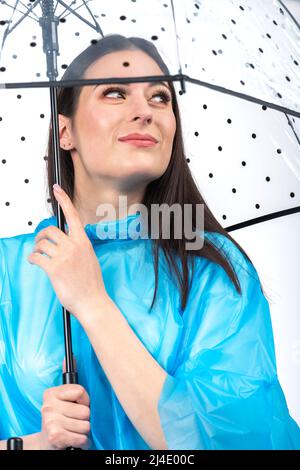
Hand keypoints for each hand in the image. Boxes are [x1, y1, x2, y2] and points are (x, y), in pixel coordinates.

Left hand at [27, 184, 108, 321]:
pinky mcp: (54, 269)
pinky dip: (32, 258)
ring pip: (42, 244)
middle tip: (39, 242)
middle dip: (40, 235)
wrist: (92, 301)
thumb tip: (63, 242)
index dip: (64, 200)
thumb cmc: (91, 283)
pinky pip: (36, 257)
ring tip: (37, 256)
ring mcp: (64, 257)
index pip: (73, 215)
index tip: (57, 189)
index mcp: (84, 242)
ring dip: (36, 249)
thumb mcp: (89, 258)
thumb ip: (78, 247)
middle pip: (50, 230)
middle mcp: (74, 246)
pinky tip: (34, 262)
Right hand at [38, 358, 90, 449]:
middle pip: (85, 410)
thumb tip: (71, 356)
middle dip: (84, 418)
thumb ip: (69, 380)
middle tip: (74, 421)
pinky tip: (73, 439)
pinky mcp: (56, 436)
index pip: (80, 391)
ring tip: (73, 430)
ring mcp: (51, 421)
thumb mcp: (63, 398)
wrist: (46, 443)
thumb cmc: (60, 419)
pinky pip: (82, 438)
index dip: (85, 400)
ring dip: (83, 431)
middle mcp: (48, 406)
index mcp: (51, 393)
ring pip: (86, 425)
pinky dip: (82, 442)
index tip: (78, 404)